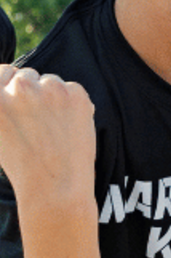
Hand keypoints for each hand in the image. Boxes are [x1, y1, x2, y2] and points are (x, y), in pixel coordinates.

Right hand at [0, 65, 95, 205]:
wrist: (54, 187)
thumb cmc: (22, 165)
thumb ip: (2, 106)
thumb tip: (9, 87)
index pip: (3, 71)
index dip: (9, 85)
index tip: (15, 99)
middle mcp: (19, 88)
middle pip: (27, 75)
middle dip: (31, 93)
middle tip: (36, 122)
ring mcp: (49, 89)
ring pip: (51, 81)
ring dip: (52, 97)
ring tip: (52, 129)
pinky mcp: (76, 94)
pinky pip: (73, 89)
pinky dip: (73, 104)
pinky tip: (68, 127)